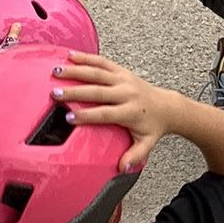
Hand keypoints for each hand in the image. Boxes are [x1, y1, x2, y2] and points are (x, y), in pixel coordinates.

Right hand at [49, 51, 170, 172]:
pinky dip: (87, 57)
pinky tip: (71, 55)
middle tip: (56, 93)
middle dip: (75, 92)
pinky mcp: (122, 71)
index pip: (105, 113)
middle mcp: (126, 93)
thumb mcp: (146, 143)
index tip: (69, 118)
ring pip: (98, 72)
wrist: (167, 106)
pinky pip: (103, 62)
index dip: (87, 116)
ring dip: (76, 70)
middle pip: (97, 91)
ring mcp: (124, 80)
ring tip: (57, 70)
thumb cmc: (153, 126)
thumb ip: (134, 156)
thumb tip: (122, 168)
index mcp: (130, 112)